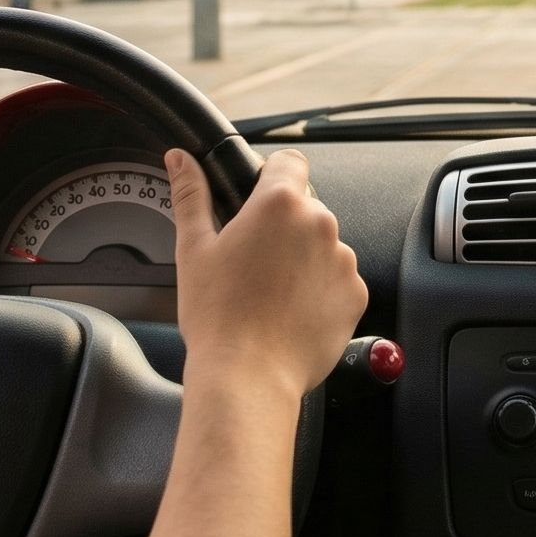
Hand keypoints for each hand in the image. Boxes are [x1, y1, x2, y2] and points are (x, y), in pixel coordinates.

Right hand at [166, 147, 366, 397]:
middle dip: (281, 227)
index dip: (271, 177)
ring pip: (322, 245)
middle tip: (251, 262)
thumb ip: (191, 194)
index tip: (257, 198)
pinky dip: (319, 290)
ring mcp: (342, 260)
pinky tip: (289, 311)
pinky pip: (338, 280)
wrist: (248, 377)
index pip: (288, 163)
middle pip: (304, 208)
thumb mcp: (194, 248)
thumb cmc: (218, 316)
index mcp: (279, 204)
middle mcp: (320, 224)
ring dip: (302, 259)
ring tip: (269, 293)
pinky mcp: (355, 294)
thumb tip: (180, 159)